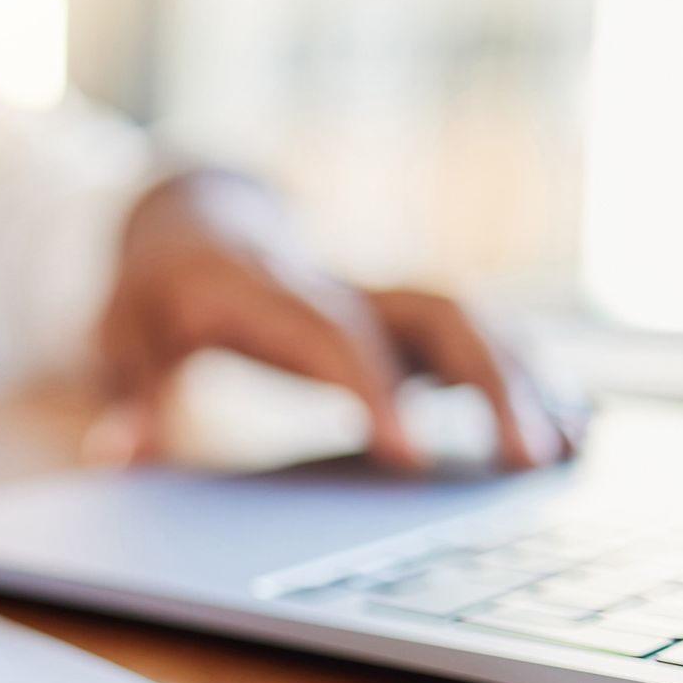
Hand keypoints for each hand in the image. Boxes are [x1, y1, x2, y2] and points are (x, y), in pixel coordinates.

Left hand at [91, 171, 583, 470]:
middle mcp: (336, 283)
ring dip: (522, 379)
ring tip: (566, 452)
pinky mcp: (393, 312)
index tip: (412, 455)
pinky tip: (567, 426)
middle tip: (526, 462)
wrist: (188, 221)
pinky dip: (523, 373)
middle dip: (486, 381)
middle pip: (431, 312)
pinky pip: (471, 332)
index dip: (376, 387)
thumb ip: (128, 394)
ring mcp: (373, 292)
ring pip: (467, 319)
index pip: (336, 333)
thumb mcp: (120, 336)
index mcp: (266, 289)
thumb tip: (114, 456)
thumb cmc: (152, 291)